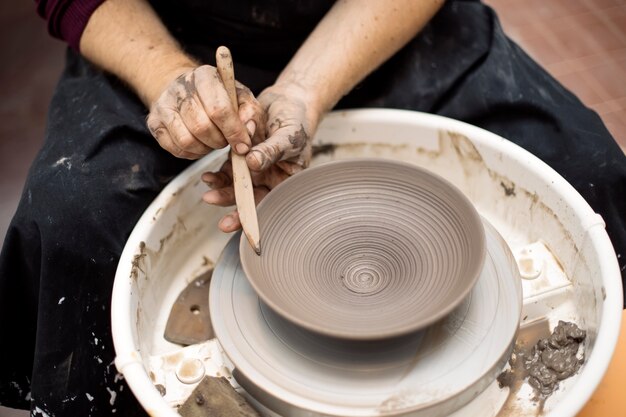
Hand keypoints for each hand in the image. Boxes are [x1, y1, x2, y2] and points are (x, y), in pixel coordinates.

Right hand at [146, 65, 264, 158]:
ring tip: (213, 141)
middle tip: (226, 140)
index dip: (233, 131)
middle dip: (220, 141)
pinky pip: (176, 149)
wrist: (188, 90)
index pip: (219, 109)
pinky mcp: (154, 123)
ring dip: (205, 149)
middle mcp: (180, 87)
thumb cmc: (221, 96)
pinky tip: (200, 143)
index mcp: (205, 76)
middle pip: (201, 127)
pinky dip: (192, 153)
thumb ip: (251, 113)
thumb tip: (248, 131)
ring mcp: (163, 105)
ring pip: (187, 141)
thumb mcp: (242, 98)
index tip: (243, 145)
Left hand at [202, 83, 320, 231]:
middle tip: (212, 201)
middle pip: (249, 199)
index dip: (250, 215)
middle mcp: (270, 178)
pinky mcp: (242, 157)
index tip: (232, 222)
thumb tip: (253, 163)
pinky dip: (218, 174)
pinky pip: (228, 171)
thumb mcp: (288, 137)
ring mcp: (255, 169)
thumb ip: (271, 151)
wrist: (291, 100)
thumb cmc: (298, 121)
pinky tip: (208, 176)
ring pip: (236, 186)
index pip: (268, 203)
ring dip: (221, 189)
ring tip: (208, 187)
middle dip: (230, 203)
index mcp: (285, 181)